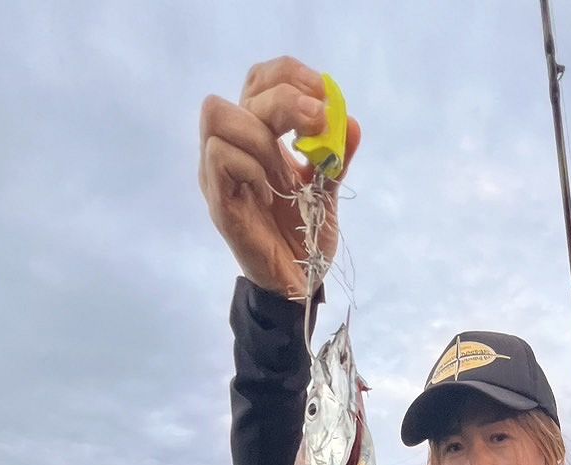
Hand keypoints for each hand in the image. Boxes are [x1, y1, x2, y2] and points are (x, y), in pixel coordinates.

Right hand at [198, 56, 361, 297]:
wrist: (297, 283)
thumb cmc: (306, 235)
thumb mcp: (326, 191)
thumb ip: (336, 158)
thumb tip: (352, 123)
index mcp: (258, 135)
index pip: (261, 79)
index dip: (290, 76)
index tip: (323, 97)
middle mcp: (233, 146)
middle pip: (246, 92)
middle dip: (287, 103)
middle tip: (317, 126)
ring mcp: (219, 172)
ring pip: (222, 116)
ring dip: (264, 139)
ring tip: (285, 177)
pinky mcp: (218, 199)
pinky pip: (221, 156)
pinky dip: (252, 167)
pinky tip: (269, 193)